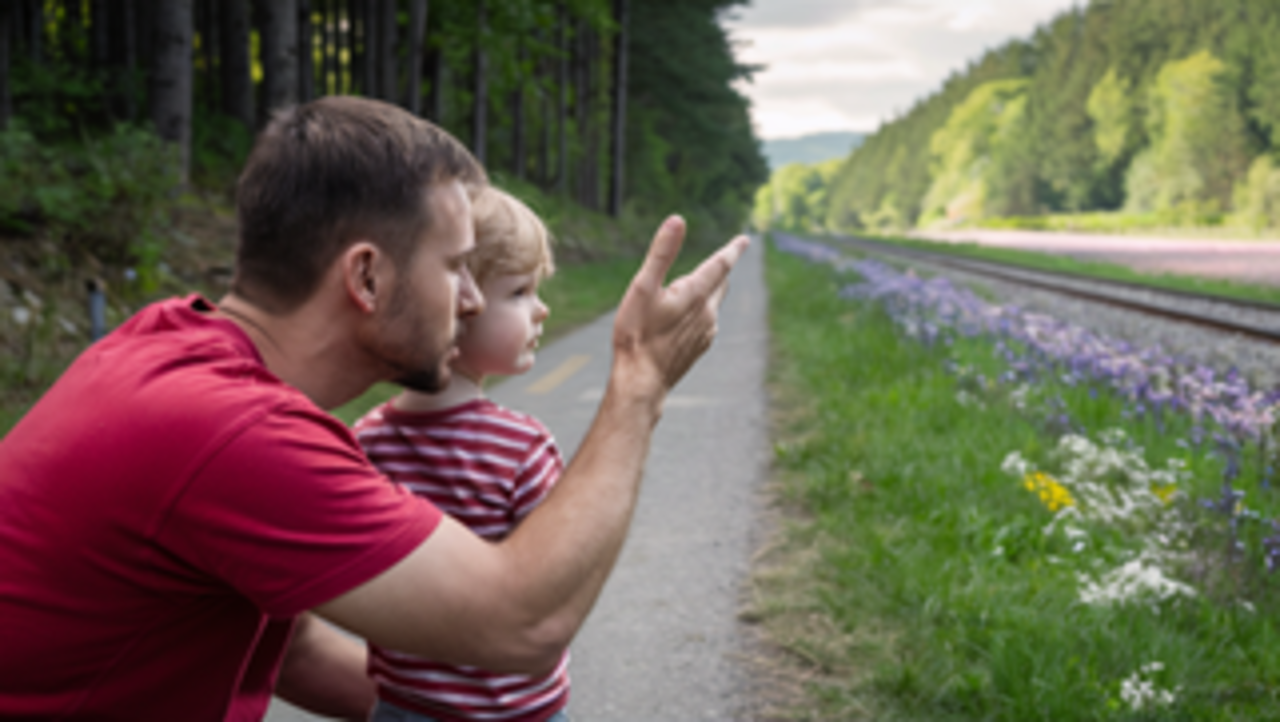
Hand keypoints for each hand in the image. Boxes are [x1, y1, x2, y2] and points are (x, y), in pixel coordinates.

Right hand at [612, 215, 748, 395]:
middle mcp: (708, 311)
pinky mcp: (701, 346)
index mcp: (695, 293)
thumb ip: (661, 253)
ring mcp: (707, 331)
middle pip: (721, 282)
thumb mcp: (642, 287)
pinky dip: (700, 312)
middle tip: (722, 258)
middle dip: (720, 269)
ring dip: (708, 291)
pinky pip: (708, 321)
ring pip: (714, 302)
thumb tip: (677, 220)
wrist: (641, 380)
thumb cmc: (636, 334)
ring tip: (692, 289)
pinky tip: (683, 319)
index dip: (733, 249)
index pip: (721, 264)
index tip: (744, 240)